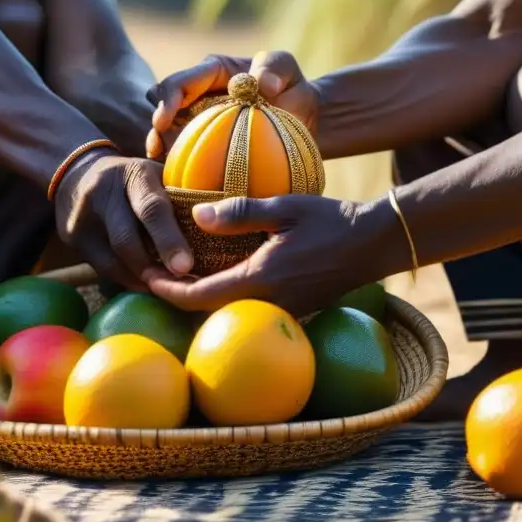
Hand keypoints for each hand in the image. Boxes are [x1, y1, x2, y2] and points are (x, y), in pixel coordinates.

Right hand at [54, 152, 192, 290]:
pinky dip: (127, 279)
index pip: (151, 208)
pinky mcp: (72, 238)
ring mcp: (82, 217)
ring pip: (113, 260)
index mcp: (134, 174)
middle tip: (180, 289)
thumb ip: (181, 197)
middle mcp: (103, 193)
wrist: (78, 173)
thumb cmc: (136, 180)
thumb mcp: (158, 176)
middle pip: (127, 239)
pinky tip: (146, 285)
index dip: (169, 240)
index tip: (185, 267)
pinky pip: (102, 268)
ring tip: (168, 290)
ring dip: (142, 279)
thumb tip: (219, 229)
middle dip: (154, 269)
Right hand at [145, 51, 319, 159]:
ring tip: (162, 167)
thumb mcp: (285, 67)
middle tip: (157, 147)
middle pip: (163, 110)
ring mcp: (201, 123)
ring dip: (162, 150)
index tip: (163, 121)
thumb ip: (273, 66)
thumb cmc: (293, 86)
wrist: (305, 115)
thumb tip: (261, 83)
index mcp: (209, 74)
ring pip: (170, 136)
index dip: (165, 100)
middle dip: (155, 127)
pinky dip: (183, 168)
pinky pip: (191, 157)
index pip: (178, 83)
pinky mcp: (209, 146)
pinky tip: (181, 185)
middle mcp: (198, 97)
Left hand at [145, 194, 403, 314]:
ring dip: (201, 299)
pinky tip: (217, 278)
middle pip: (208, 313)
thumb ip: (240, 212)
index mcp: (260, 280)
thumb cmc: (331, 220)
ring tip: (177, 276)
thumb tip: (196, 216)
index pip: (199, 297)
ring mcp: (282, 311)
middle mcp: (267, 304)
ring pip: (229, 314)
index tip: (146, 277)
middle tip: (153, 275)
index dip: (168, 291)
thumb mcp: (284, 207)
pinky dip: (225, 299)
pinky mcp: (293, 310)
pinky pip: (249, 311)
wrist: (374, 244)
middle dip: (178, 297)